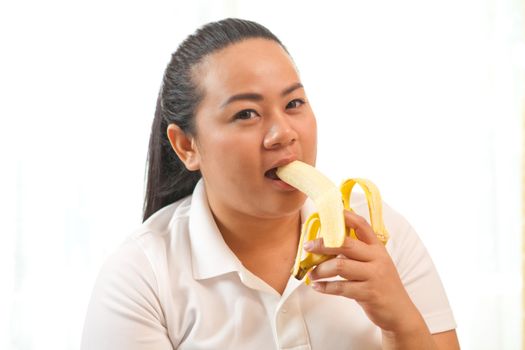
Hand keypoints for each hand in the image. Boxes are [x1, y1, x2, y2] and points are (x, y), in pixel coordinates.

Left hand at [305, 209, 428, 336]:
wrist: (399, 312)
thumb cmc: (381, 285)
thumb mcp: (375, 264)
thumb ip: (357, 253)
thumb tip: (327, 244)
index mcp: (377, 248)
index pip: (361, 225)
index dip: (345, 217)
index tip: (327, 214)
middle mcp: (377, 258)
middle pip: (345, 243)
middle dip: (322, 244)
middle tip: (307, 247)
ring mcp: (374, 275)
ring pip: (340, 266)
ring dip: (320, 270)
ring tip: (312, 274)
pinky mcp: (369, 293)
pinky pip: (341, 288)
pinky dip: (325, 287)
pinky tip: (317, 287)